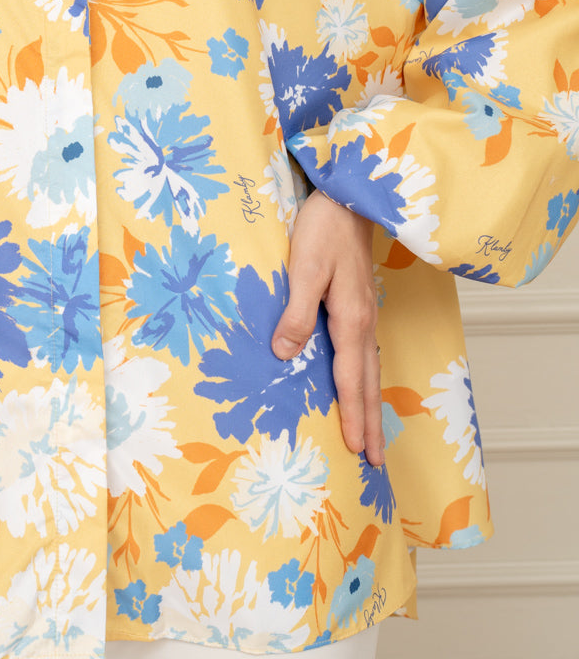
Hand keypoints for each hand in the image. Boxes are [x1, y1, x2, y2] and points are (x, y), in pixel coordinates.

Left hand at [271, 190, 383, 465]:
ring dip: (371, 405)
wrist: (350, 196)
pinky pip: (365, 353)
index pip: (351, 379)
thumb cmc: (324, 228)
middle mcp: (363, 322)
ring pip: (370, 370)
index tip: (355, 450)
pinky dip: (366, 379)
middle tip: (374, 462)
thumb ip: (296, 311)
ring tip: (373, 436)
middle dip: (370, 423)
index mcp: (350, 319)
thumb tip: (284, 354)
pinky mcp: (360, 303)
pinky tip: (361, 385)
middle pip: (368, 383)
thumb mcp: (304, 268)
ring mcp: (365, 313)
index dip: (351, 415)